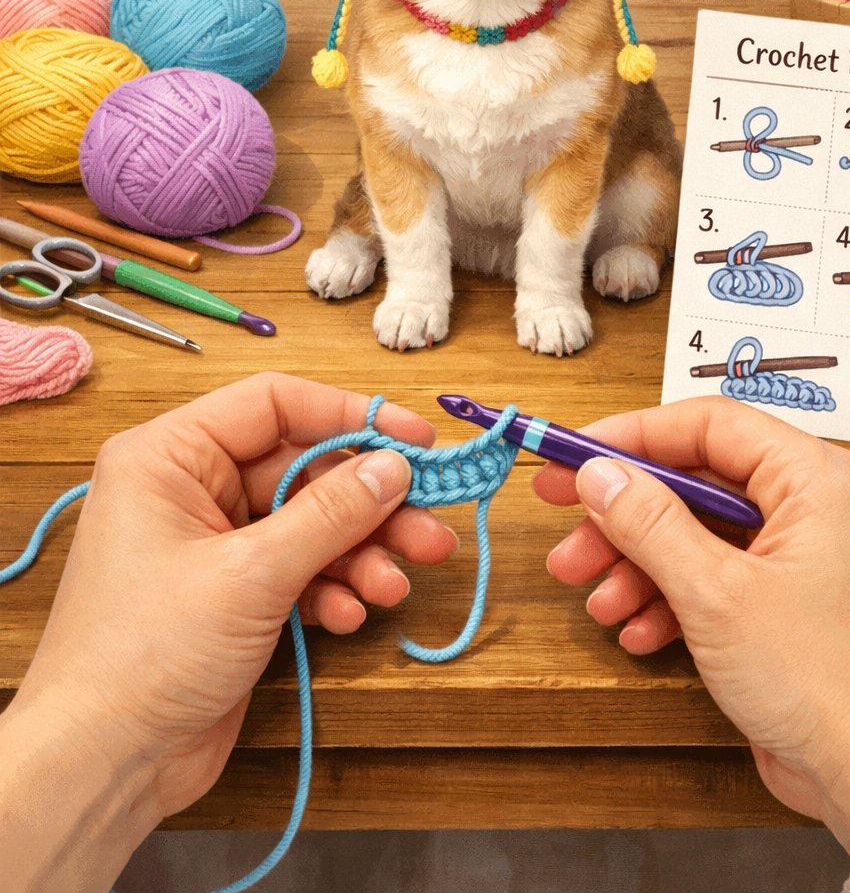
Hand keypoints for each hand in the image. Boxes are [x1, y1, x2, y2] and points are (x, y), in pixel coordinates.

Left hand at [2, 374, 454, 889]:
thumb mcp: (250, 575)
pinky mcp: (233, 594)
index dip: (349, 415)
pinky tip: (350, 617)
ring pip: (309, 524)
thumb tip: (395, 468)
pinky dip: (331, 589)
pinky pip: (298, 570)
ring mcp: (213, 544)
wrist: (102, 764)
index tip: (416, 441)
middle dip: (368, 503)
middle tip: (430, 528)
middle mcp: (190, 488)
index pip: (274, 404)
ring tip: (397, 586)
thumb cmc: (148, 653)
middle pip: (302, 469)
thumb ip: (330, 515)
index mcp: (170, 456)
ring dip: (360, 553)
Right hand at [535, 397, 849, 855]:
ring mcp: (815, 556)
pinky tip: (640, 633)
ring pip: (708, 536)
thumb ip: (649, 523)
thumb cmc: (825, 680)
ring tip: (595, 601)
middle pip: (701, 484)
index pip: (709, 426)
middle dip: (627, 517)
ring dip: (644, 567)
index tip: (569, 457)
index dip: (631, 438)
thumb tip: (598, 473)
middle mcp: (823, 504)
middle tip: (566, 535)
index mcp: (819, 477)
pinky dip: (681, 600)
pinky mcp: (803, 603)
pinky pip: (729, 578)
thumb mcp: (715, 594)